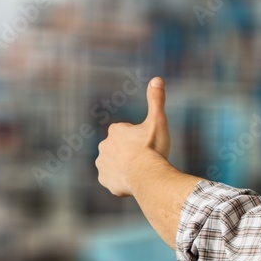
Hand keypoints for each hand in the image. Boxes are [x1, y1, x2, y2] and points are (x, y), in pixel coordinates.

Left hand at [96, 77, 170, 196]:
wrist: (148, 176)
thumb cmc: (153, 149)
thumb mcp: (158, 121)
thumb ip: (156, 100)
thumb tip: (157, 78)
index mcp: (115, 131)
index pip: (127, 134)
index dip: (139, 140)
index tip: (148, 145)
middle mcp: (103, 146)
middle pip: (120, 149)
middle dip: (130, 154)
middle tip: (145, 160)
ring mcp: (102, 164)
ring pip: (115, 164)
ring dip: (125, 167)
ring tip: (140, 172)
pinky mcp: (104, 180)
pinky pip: (112, 180)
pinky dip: (121, 182)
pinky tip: (133, 182)